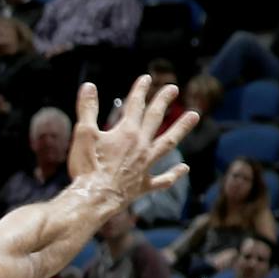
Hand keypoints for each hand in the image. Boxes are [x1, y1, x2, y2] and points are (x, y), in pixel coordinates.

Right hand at [65, 76, 197, 213]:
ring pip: (168, 143)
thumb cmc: (88, 167)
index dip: (140, 90)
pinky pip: (162, 179)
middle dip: (163, 101)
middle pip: (155, 119)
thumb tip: (88, 86)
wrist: (95, 199)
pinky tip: (184, 168)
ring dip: (181, 128)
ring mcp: (145, 165)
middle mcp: (141, 145)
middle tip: (173, 88)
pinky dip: (174, 174)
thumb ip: (88, 109)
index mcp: (127, 132)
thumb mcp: (84, 134)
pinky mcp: (143, 185)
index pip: (135, 105)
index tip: (146, 78)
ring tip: (194, 115)